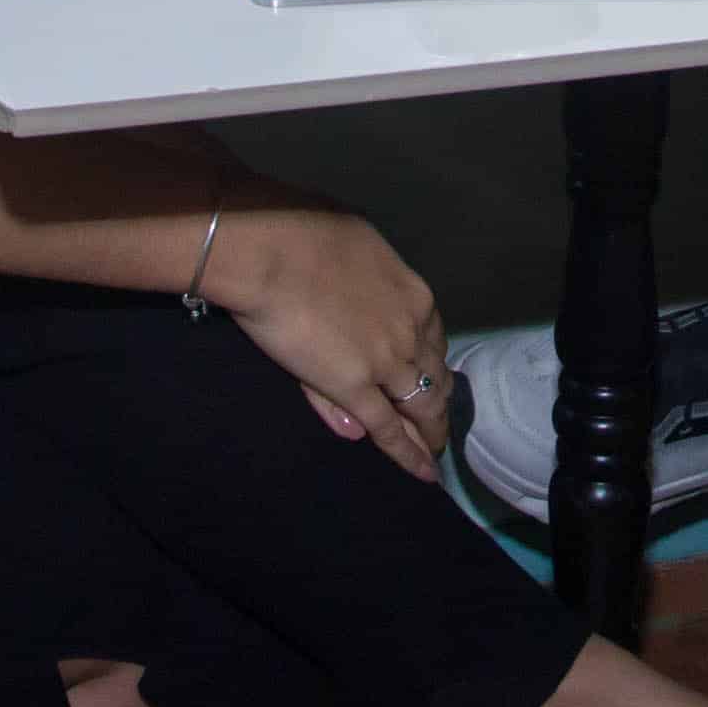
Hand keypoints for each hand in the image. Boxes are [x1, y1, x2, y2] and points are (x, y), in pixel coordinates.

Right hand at [209, 207, 455, 483]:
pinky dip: (409, 454)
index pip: (434, 337)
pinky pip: (389, 428)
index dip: (433, 361)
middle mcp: (411, 329)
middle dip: (439, 401)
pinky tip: (422, 473)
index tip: (433, 375)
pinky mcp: (356, 387)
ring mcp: (387, 360)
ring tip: (432, 452)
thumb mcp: (351, 253)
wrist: (268, 249)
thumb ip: (362, 300)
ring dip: (429, 431)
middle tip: (438, 425)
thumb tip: (371, 323)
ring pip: (421, 405)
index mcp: (412, 293)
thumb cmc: (299, 233)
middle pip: (435, 374)